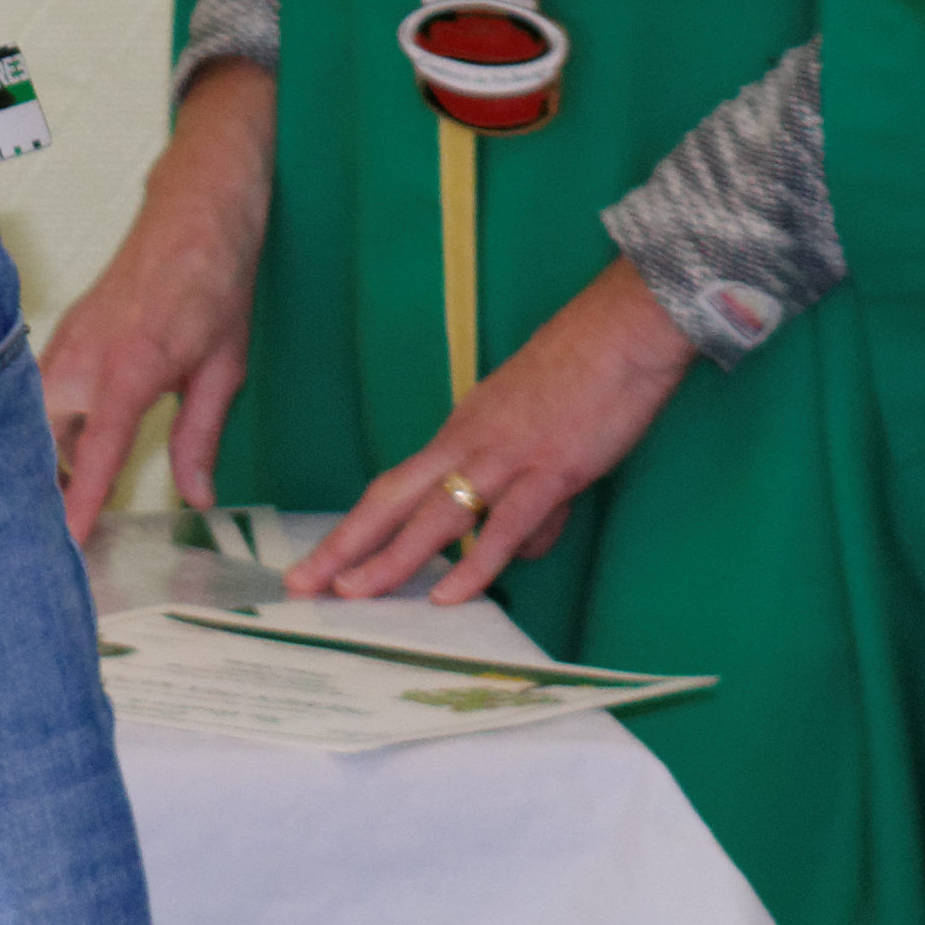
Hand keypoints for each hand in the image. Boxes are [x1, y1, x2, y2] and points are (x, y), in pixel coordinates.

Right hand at [40, 63, 279, 536]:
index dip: (80, 502)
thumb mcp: (223, 368)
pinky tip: (74, 447)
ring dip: (50, 455)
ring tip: (67, 498)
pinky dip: (52, 424)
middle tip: (61, 534)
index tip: (65, 542)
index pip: (97, 451)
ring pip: (38, 416)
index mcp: (131, 368)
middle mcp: (86, 355)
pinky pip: (43, 391)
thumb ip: (200, 436)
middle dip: (46, 485)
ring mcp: (69, 340)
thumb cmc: (215, 284)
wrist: (195, 213)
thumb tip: (196, 496)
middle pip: (44, 439)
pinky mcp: (66, 332)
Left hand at [280, 258, 699, 604]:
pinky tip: (450, 594)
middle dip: (344, 547)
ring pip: (434, 517)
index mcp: (462, 432)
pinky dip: (476, 564)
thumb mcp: (535, 431)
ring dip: (390, 560)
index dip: (356, 527)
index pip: (394, 488)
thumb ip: (524, 491)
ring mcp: (506, 459)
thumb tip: (522, 541)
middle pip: (392, 502)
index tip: (320, 560)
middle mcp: (469, 445)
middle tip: (301, 584)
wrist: (623, 328)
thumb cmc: (584, 372)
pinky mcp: (549, 470)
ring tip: (351, 595)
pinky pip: (504, 526)